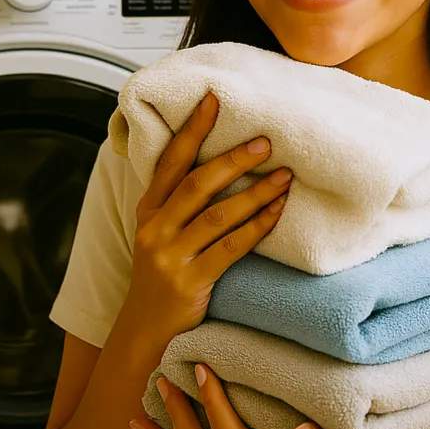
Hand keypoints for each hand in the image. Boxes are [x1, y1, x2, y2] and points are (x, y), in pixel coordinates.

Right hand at [119, 91, 292, 353]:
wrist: (145, 329)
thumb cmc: (162, 275)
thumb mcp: (157, 233)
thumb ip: (177, 201)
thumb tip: (216, 162)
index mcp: (148, 209)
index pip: (170, 160)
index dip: (192, 129)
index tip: (213, 99)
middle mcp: (155, 228)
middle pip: (197, 183)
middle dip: (233, 159)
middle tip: (265, 141)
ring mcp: (170, 256)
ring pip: (218, 215)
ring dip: (255, 192)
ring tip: (284, 176)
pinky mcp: (190, 280)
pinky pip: (231, 247)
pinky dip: (257, 227)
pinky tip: (278, 212)